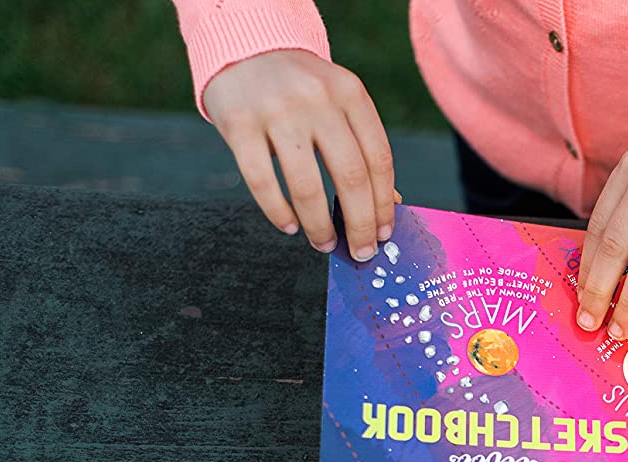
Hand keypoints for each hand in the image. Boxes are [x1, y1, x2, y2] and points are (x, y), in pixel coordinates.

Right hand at [203, 50, 396, 260]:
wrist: (244, 45)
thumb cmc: (301, 88)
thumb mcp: (339, 104)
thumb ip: (362, 147)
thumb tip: (388, 204)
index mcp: (350, 93)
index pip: (378, 159)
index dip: (384, 203)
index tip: (384, 233)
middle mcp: (317, 100)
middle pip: (351, 176)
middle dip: (360, 224)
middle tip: (361, 250)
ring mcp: (277, 111)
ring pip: (306, 185)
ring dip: (319, 226)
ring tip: (323, 243)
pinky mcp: (239, 123)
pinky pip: (261, 180)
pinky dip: (278, 211)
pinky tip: (289, 226)